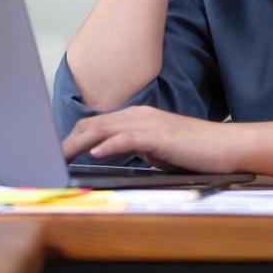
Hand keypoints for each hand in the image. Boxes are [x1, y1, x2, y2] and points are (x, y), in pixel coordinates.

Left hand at [60, 106, 243, 173]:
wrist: (225, 147)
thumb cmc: (193, 151)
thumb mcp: (156, 150)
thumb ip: (134, 149)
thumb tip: (112, 154)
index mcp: (135, 117)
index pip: (94, 125)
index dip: (72, 138)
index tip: (55, 153)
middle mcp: (137, 115)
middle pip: (91, 124)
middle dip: (67, 141)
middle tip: (48, 157)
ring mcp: (147, 123)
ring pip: (103, 129)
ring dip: (78, 143)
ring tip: (60, 156)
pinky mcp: (158, 135)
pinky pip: (127, 138)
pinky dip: (108, 145)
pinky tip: (94, 154)